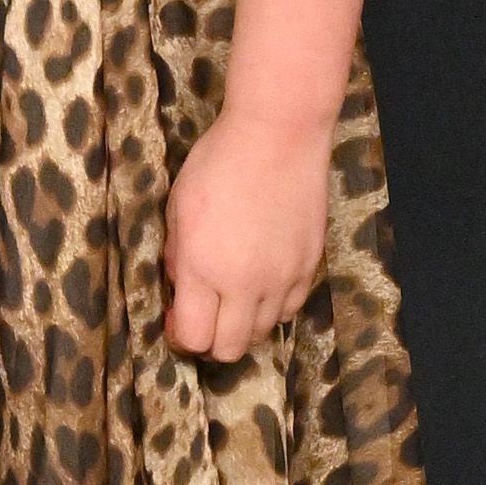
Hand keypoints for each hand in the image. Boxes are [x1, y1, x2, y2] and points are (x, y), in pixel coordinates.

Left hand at [163, 105, 333, 363]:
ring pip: (264, 333)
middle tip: (203, 314)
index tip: (175, 316)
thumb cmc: (217, 161)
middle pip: (230, 349)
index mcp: (203, 268)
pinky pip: (291, 308)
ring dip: (244, 324)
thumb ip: (175, 253)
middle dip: (211, 341)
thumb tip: (179, 283)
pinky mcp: (310, 267)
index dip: (180, 336)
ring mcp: (283, 279)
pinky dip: (274, 307)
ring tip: (234, 296)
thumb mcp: (178, 205)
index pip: (193, 338)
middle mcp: (245, 285)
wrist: (278, 136)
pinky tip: (262, 283)